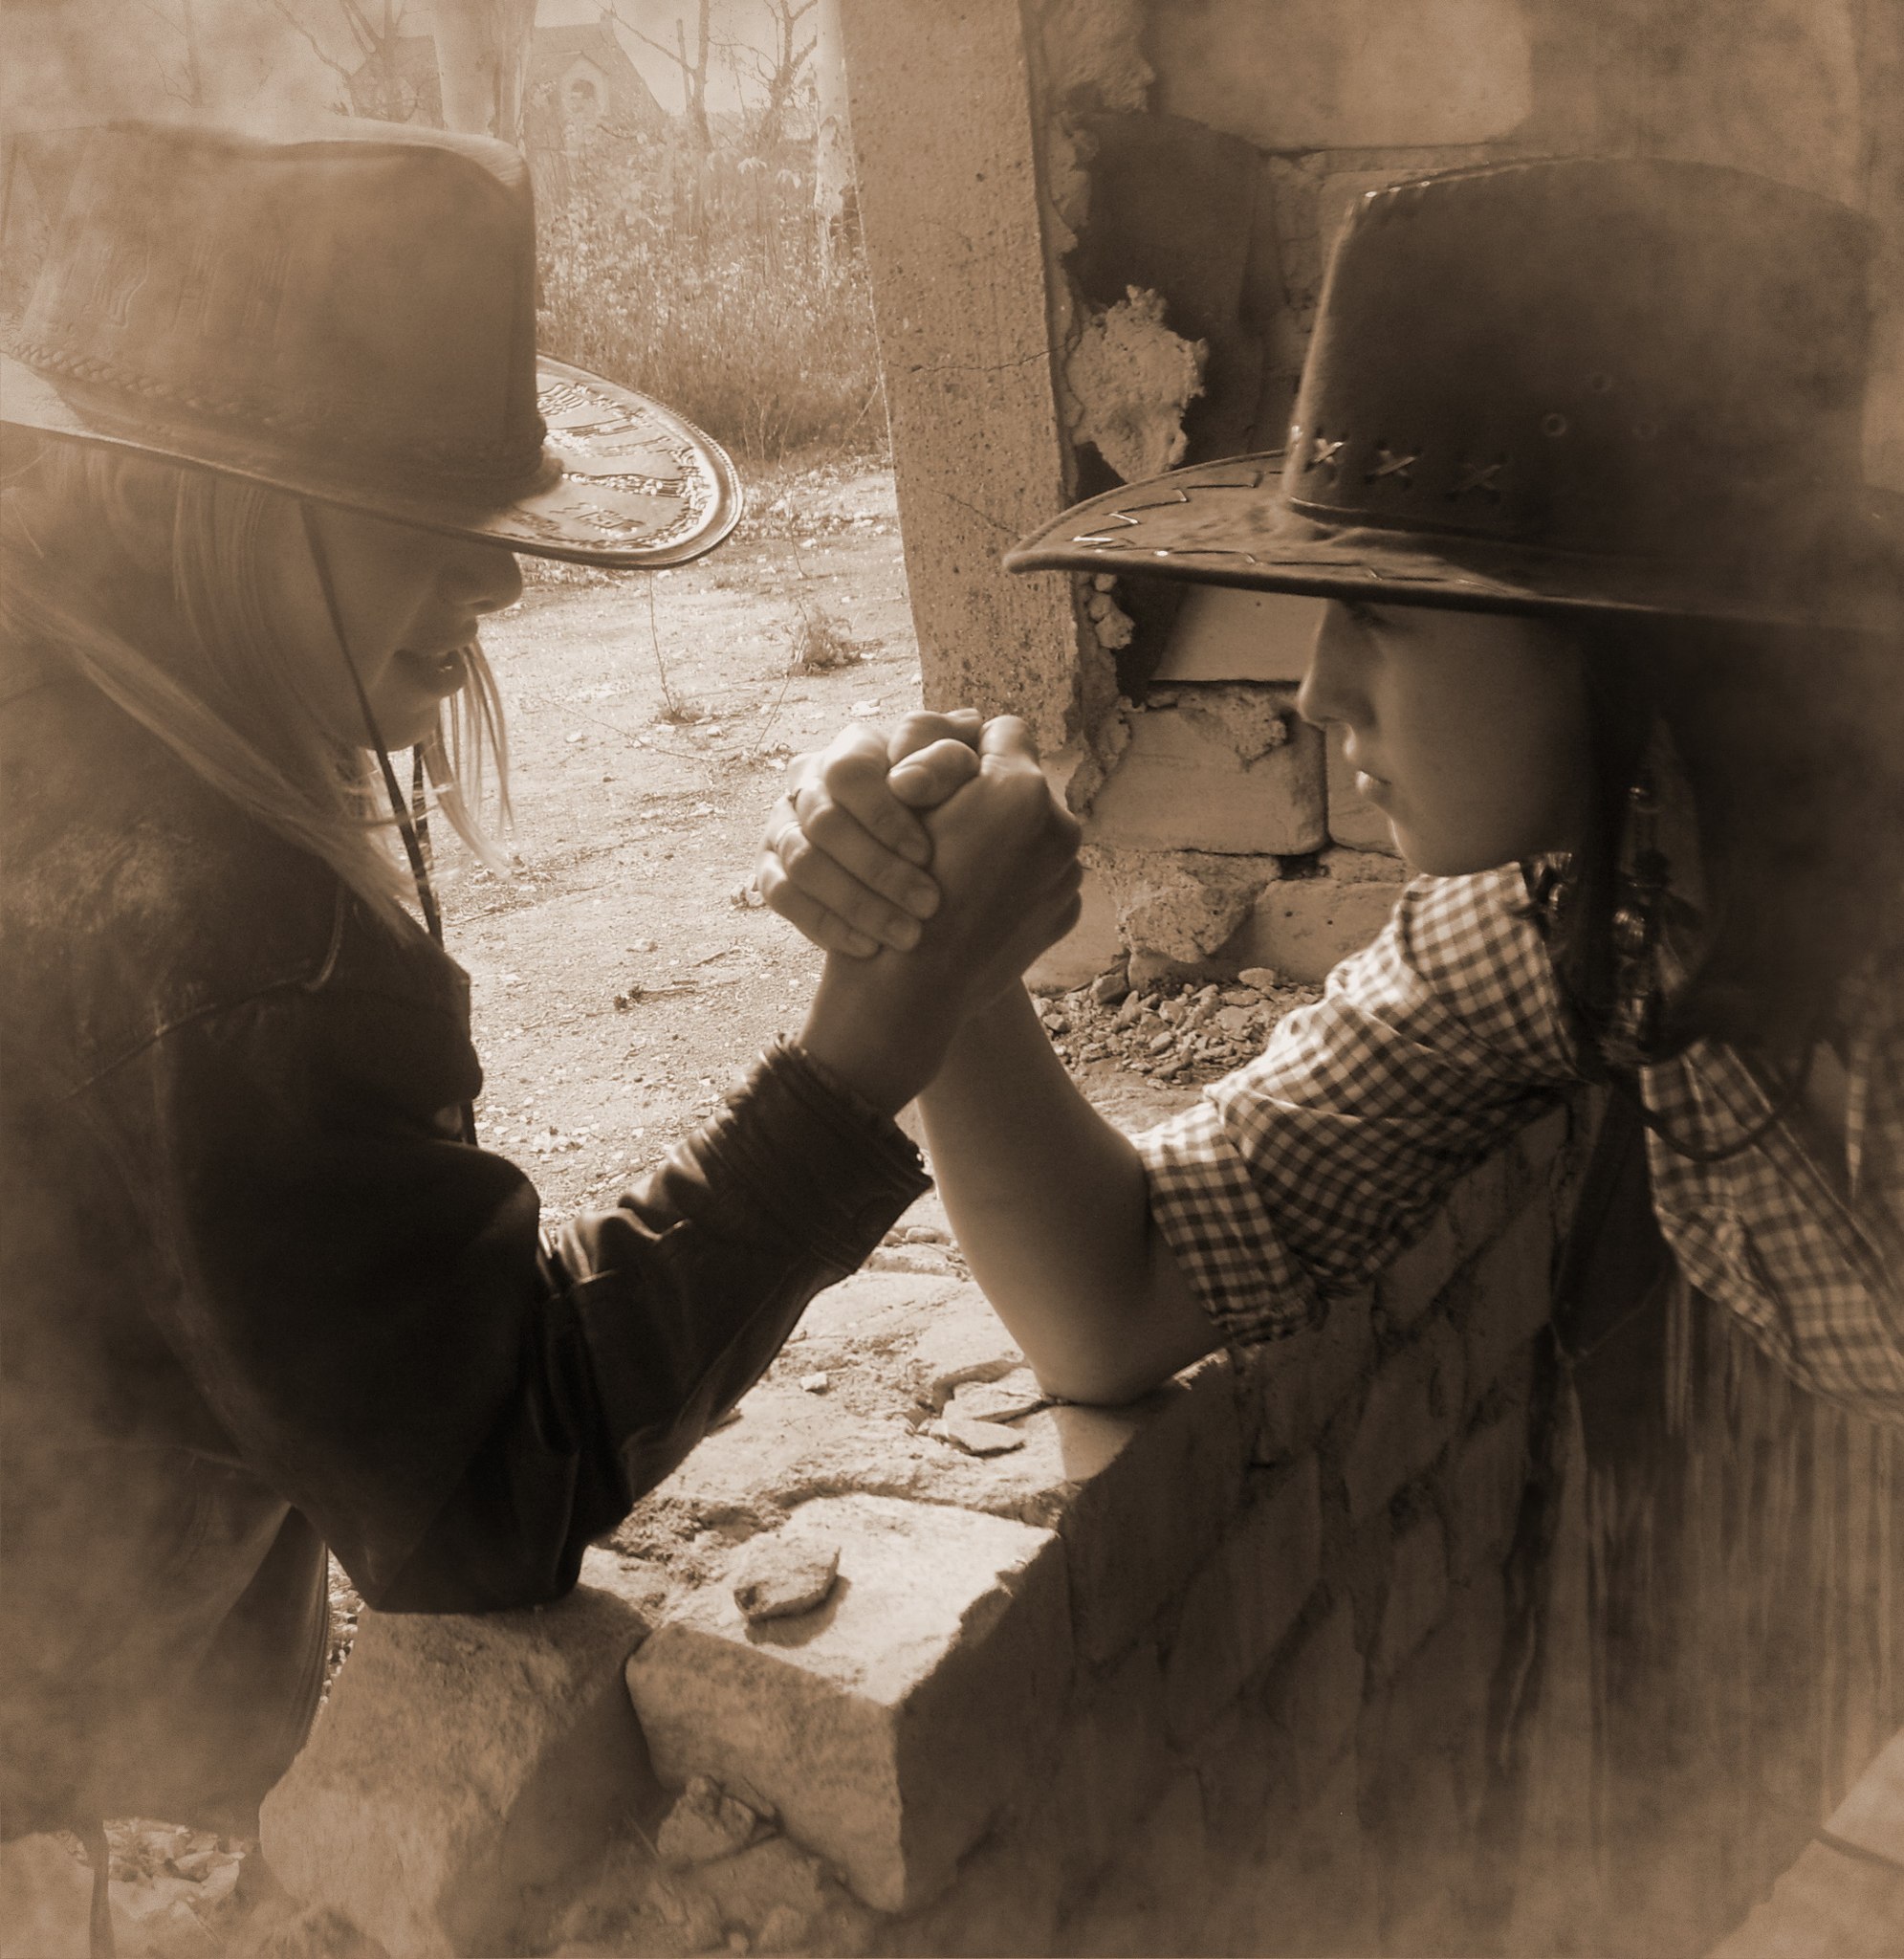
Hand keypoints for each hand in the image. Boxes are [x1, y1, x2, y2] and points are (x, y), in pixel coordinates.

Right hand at [757, 711, 985, 956]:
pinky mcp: (772, 869)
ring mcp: (784, 826)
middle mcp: (808, 782)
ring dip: (857, 904)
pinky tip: (868, 947)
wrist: (930, 859)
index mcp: (853, 749)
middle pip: (824, 822)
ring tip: (906, 935)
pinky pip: (782, 896)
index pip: (849, 773)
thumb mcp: (963, 776)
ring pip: (802, 863)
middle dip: (879, 870)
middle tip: (927, 906)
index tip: (926, 855)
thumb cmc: (951, 807)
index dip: (884, 815)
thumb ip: (946, 762)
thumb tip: (907, 782)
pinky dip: (825, 924)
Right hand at [797, 718, 1083, 1110]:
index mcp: (1020, 789)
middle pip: (1023, 785)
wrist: (909, 992)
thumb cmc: (888, 891)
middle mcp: (1059, 827)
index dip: (967, 747)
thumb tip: (970, 734)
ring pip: (1035, 832)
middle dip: (990, 797)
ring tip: (959, 866)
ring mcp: (1069, 875)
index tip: (942, 773)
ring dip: (1005, 840)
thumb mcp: (903, 805)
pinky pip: (1042, 878)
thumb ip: (942, 761)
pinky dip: (1014, 883)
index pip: (1004, 730)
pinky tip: (976, 902)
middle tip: (946, 824)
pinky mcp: (1065, 914)